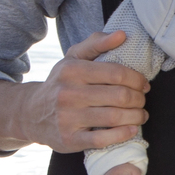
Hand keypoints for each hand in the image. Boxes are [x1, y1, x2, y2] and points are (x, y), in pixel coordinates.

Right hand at [0, 30, 149, 152]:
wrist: (30, 114)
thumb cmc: (61, 83)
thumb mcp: (73, 58)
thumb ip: (97, 43)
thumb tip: (122, 35)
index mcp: (72, 70)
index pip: (116, 73)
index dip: (137, 79)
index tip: (143, 84)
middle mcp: (68, 93)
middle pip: (119, 96)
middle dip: (139, 99)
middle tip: (142, 100)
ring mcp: (68, 118)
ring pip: (114, 117)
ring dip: (136, 117)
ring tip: (141, 114)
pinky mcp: (69, 139)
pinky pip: (103, 139)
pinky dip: (123, 134)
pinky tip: (131, 129)